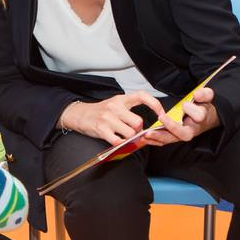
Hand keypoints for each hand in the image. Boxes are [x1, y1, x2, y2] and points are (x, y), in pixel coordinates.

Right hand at [58, 92, 173, 146]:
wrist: (78, 114)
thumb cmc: (98, 112)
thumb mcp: (114, 105)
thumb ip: (128, 111)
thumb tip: (144, 124)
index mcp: (121, 99)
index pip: (143, 96)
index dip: (155, 104)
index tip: (161, 113)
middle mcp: (115, 106)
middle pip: (138, 122)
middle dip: (138, 131)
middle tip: (132, 132)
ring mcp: (108, 118)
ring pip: (130, 133)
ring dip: (129, 139)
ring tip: (123, 137)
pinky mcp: (101, 129)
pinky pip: (118, 140)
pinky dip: (119, 144)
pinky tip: (115, 141)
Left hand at [146, 87, 219, 145]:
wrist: (204, 118)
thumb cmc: (203, 106)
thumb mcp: (207, 97)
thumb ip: (204, 94)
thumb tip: (196, 95)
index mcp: (202, 119)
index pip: (199, 116)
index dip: (192, 110)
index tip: (184, 104)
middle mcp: (192, 130)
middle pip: (183, 134)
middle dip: (170, 129)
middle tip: (160, 120)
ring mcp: (181, 135)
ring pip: (171, 139)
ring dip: (158, 137)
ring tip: (146, 133)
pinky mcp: (173, 137)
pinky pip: (164, 141)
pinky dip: (154, 140)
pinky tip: (145, 137)